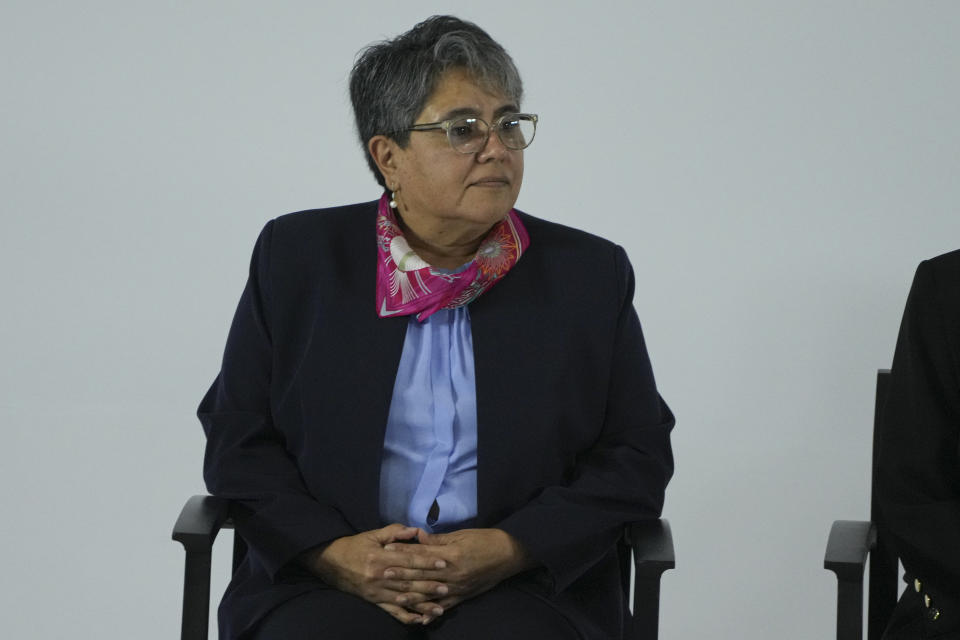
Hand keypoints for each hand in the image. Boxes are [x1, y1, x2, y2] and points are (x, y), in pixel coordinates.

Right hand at [300, 524, 449, 624]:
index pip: (408, 560)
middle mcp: (379, 577)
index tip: (443, 563)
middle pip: (409, 581)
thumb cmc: (354, 546)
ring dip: (422, 604)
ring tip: (440, 608)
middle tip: (448, 587)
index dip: (426, 561)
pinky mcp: (374, 601)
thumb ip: (394, 532)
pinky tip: (419, 620)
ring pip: (403, 599)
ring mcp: (377, 592)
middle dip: (429, 585)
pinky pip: (392, 611)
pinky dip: (406, 617)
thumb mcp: (372, 534)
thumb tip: (415, 530)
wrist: (329, 563)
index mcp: (380, 558)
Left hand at [382, 528, 533, 622]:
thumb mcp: (462, 535)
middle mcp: (452, 573)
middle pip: (422, 575)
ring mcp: (458, 587)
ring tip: (395, 598)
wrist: (509, 554)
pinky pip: (446, 606)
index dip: (403, 552)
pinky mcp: (464, 596)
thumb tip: (419, 537)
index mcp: (450, 555)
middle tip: (382, 574)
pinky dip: (433, 613)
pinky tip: (422, 619)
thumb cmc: (485, 540)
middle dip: (401, 574)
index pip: (421, 554)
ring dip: (412, 596)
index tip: (386, 550)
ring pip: (431, 593)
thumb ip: (439, 539)